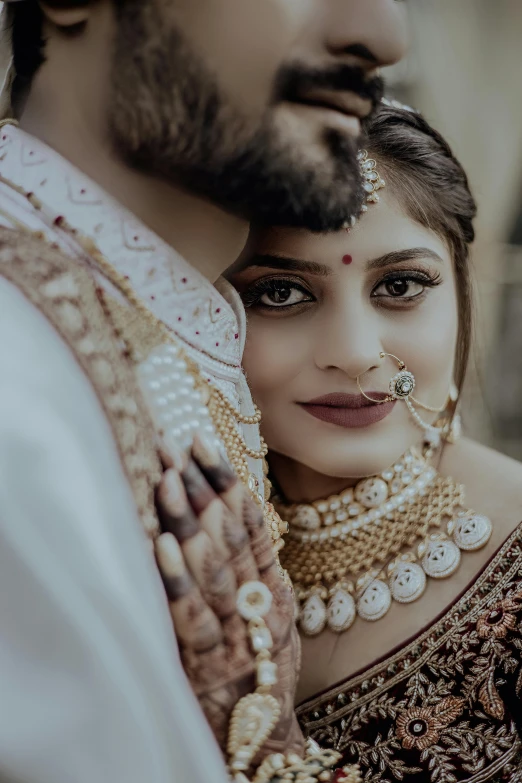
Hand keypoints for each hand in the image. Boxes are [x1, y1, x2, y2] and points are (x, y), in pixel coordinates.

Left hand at [154, 437, 303, 761]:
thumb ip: (254, 570)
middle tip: (173, 444)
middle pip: (230, 536)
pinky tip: (164, 545)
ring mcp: (237, 635)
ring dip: (190, 520)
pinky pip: (195, 619)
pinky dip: (180, 581)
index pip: (252, 523)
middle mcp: (258, 605)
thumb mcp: (269, 616)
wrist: (264, 743)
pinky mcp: (208, 668)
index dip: (226, 480)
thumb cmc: (260, 672)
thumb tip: (228, 511)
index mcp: (273, 588)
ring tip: (168, 478)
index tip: (200, 441)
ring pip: (215, 568)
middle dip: (201, 486)